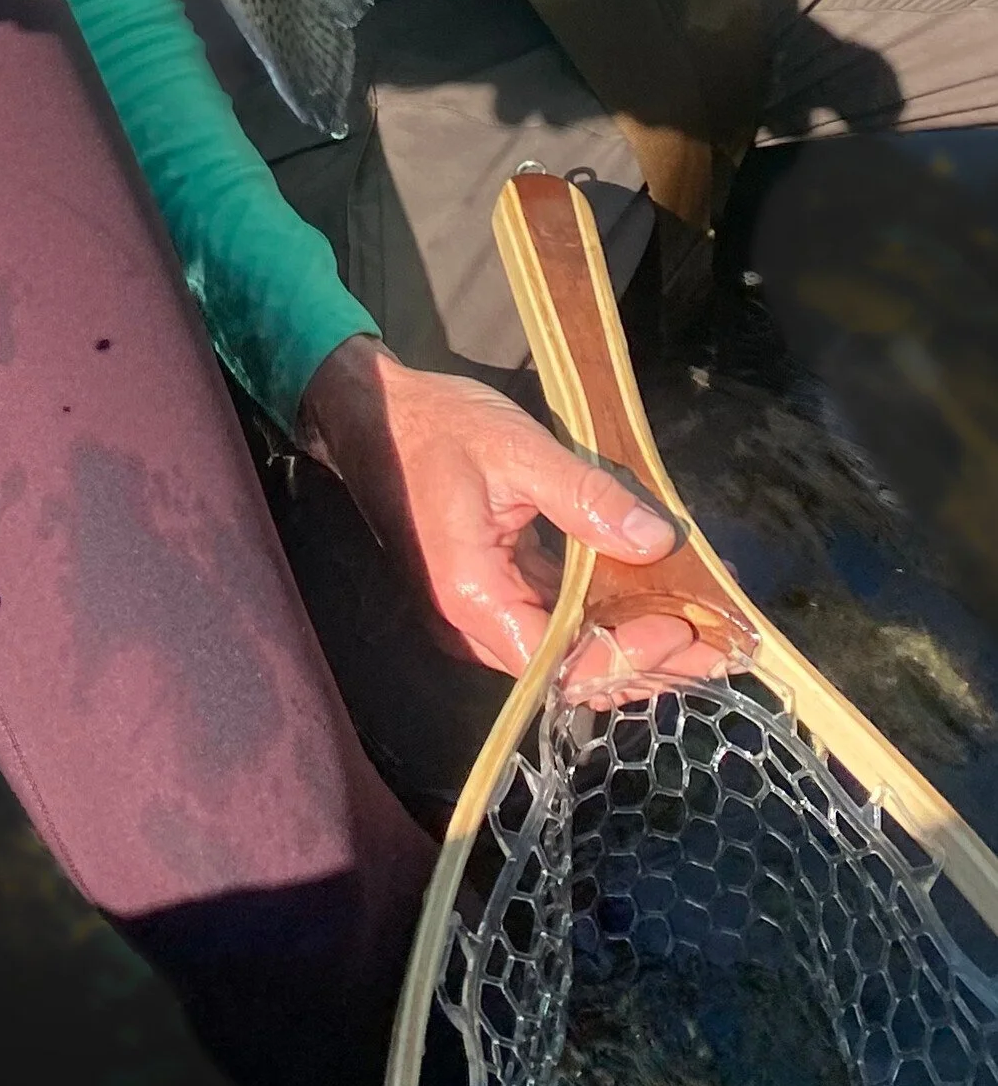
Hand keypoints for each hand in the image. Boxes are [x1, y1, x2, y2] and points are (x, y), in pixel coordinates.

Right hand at [297, 337, 743, 704]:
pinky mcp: (490, 595)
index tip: (682, 627)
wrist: (370, 413)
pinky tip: (648, 605)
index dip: (627, 657)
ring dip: (629, 647)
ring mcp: (479, 616)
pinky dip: (601, 621)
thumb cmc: (438, 425)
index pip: (561, 662)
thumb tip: (656, 542)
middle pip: (569, 672)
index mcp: (474, 596)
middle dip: (645, 664)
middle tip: (716, 650)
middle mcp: (472, 625)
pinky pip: (552, 625)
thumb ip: (585, 496)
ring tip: (699, 634)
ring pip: (564, 654)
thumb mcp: (516, 449)